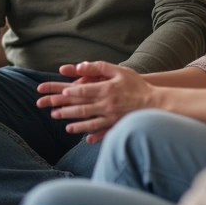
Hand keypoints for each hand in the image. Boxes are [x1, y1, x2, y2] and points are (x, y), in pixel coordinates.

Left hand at [36, 62, 155, 140]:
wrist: (156, 103)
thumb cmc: (137, 85)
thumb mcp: (119, 71)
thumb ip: (99, 67)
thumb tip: (79, 66)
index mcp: (106, 90)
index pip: (83, 91)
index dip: (70, 92)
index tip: (60, 94)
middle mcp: (106, 104)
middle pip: (81, 106)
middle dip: (63, 107)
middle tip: (49, 109)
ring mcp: (110, 117)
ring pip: (87, 120)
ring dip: (72, 121)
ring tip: (60, 121)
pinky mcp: (116, 125)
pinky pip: (101, 131)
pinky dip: (92, 134)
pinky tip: (84, 138)